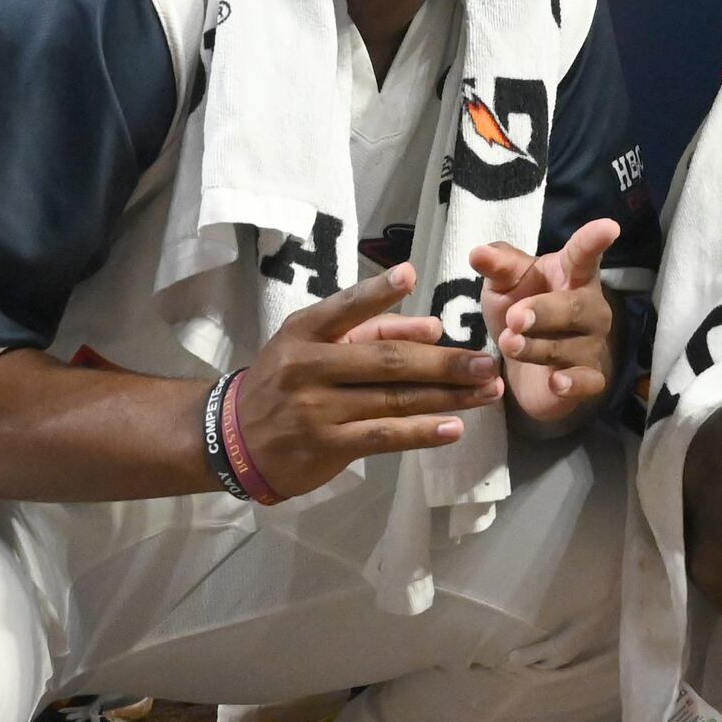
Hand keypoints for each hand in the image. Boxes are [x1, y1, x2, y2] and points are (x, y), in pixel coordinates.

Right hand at [228, 263, 505, 498]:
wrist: (234, 440)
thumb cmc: (285, 381)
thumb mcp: (311, 345)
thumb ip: (371, 331)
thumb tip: (433, 328)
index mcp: (304, 331)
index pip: (345, 307)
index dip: (377, 292)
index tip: (412, 275)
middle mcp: (307, 366)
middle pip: (387, 361)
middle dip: (444, 362)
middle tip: (487, 362)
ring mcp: (316, 409)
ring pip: (392, 400)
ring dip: (446, 398)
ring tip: (487, 393)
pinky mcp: (326, 446)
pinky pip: (383, 436)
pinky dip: (421, 432)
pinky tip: (454, 428)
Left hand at [467, 218, 620, 429]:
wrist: (526, 365)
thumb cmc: (521, 309)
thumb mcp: (504, 285)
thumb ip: (497, 267)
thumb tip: (477, 253)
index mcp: (571, 275)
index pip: (584, 256)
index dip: (594, 241)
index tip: (609, 227)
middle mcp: (589, 307)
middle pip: (576, 306)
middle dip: (545, 311)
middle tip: (514, 318)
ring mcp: (592, 344)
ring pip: (571, 346)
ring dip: (537, 347)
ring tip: (509, 344)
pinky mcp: (588, 378)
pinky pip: (587, 381)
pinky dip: (573, 383)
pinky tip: (556, 382)